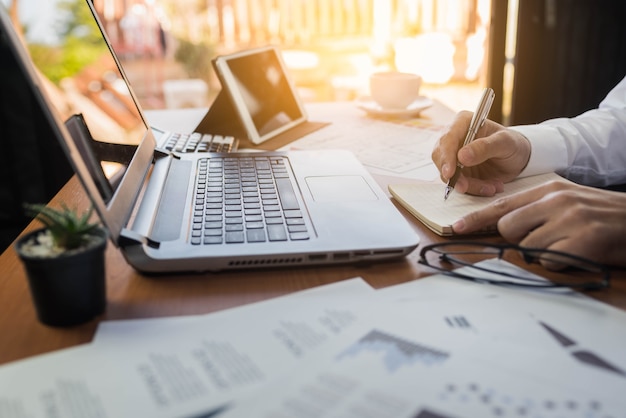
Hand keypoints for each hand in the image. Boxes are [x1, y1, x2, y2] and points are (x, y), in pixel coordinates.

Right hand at [432, 111, 531, 195]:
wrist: (518, 158)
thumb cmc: (512, 144)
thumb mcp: (504, 142)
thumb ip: (484, 147)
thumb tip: (462, 156)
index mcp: (463, 123)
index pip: (447, 139)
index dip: (446, 156)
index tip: (450, 173)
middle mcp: (454, 138)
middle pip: (440, 157)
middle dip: (453, 175)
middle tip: (464, 187)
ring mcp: (454, 156)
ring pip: (448, 174)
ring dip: (468, 185)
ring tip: (491, 187)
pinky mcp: (458, 171)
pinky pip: (458, 183)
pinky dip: (473, 189)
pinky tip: (490, 187)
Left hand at [452, 179, 625, 266]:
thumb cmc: (601, 216)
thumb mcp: (567, 201)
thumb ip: (537, 209)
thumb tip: (505, 226)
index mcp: (549, 189)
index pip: (502, 204)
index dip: (476, 218)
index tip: (456, 227)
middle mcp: (556, 201)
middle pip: (508, 227)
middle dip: (519, 239)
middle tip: (546, 239)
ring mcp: (569, 219)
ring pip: (527, 247)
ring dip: (543, 253)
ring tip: (567, 244)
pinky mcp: (582, 240)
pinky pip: (549, 262)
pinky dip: (559, 264)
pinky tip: (577, 253)